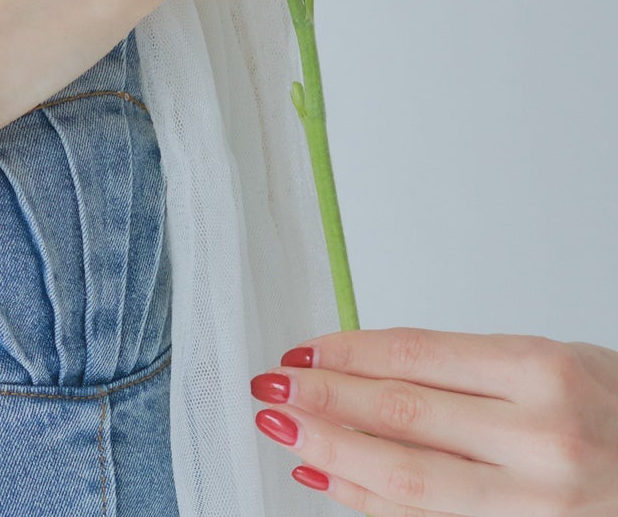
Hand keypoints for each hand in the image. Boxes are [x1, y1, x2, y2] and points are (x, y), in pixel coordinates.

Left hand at [247, 326, 617, 513]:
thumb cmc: (615, 412)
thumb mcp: (554, 361)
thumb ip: (465, 367)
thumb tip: (360, 365)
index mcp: (543, 372)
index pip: (413, 356)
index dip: (343, 354)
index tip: (298, 353)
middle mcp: (542, 439)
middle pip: (401, 416)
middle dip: (322, 401)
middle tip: (270, 388)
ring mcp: (538, 505)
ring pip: (410, 480)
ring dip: (334, 453)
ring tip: (285, 431)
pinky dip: (372, 503)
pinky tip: (333, 481)